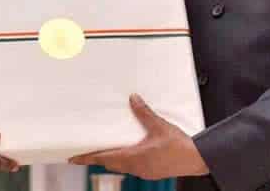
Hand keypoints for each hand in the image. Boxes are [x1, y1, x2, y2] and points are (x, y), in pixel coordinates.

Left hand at [69, 94, 208, 179]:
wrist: (197, 160)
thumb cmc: (179, 146)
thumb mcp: (159, 126)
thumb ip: (144, 113)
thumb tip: (133, 98)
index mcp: (134, 158)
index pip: (103, 158)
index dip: (87, 158)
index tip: (73, 158)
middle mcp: (136, 168)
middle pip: (110, 164)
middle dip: (96, 159)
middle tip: (83, 154)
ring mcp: (144, 171)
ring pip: (120, 167)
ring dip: (111, 159)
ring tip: (102, 152)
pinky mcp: (151, 172)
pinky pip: (132, 167)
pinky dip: (124, 161)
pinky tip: (127, 153)